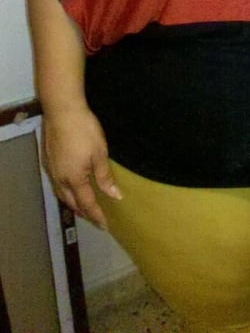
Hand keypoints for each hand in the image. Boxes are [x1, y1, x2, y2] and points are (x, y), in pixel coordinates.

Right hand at [41, 105, 121, 228]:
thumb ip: (104, 176)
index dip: (96, 216)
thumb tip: (114, 196)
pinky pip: (58, 183)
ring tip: (84, 205)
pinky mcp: (49, 159)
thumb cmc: (84, 131)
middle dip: (84, 212)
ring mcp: (52, 169)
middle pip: (71, 202)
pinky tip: (71, 185)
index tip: (105, 225)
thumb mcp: (100, 153)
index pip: (87, 204)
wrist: (62, 111)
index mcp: (74, 179)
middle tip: (95, 217)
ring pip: (62, 193)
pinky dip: (66, 190)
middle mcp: (60, 179)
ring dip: (73, 202)